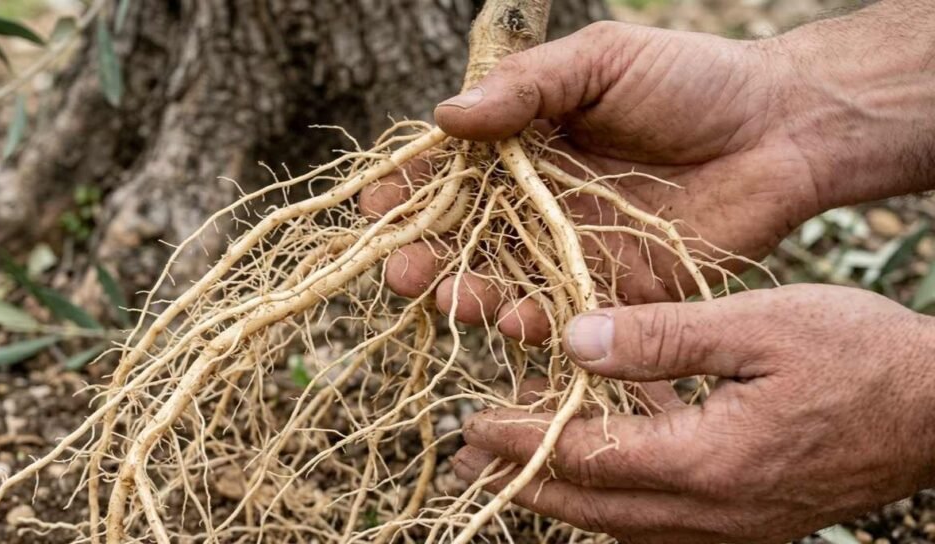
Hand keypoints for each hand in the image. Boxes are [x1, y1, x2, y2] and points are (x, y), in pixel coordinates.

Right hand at [361, 20, 822, 342]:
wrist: (783, 129)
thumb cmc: (692, 80)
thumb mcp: (601, 61)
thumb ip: (526, 88)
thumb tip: (445, 115)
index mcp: (526, 142)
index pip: (451, 170)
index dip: (409, 189)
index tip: (374, 208)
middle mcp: (538, 200)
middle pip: (466, 236)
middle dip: (427, 256)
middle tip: (401, 272)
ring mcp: (573, 248)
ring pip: (505, 280)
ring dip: (470, 295)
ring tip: (452, 298)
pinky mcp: (615, 289)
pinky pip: (564, 314)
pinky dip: (535, 324)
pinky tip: (516, 321)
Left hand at [452, 284, 934, 543]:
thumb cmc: (860, 356)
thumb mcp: (758, 325)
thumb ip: (662, 337)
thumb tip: (575, 342)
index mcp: (708, 460)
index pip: (587, 457)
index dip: (523, 440)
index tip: (471, 425)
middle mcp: (714, 510)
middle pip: (594, 507)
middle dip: (525, 484)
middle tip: (467, 466)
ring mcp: (736, 525)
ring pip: (624, 523)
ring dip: (563, 497)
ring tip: (514, 471)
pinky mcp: (754, 520)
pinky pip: (663, 523)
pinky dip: (616, 500)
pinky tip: (599, 471)